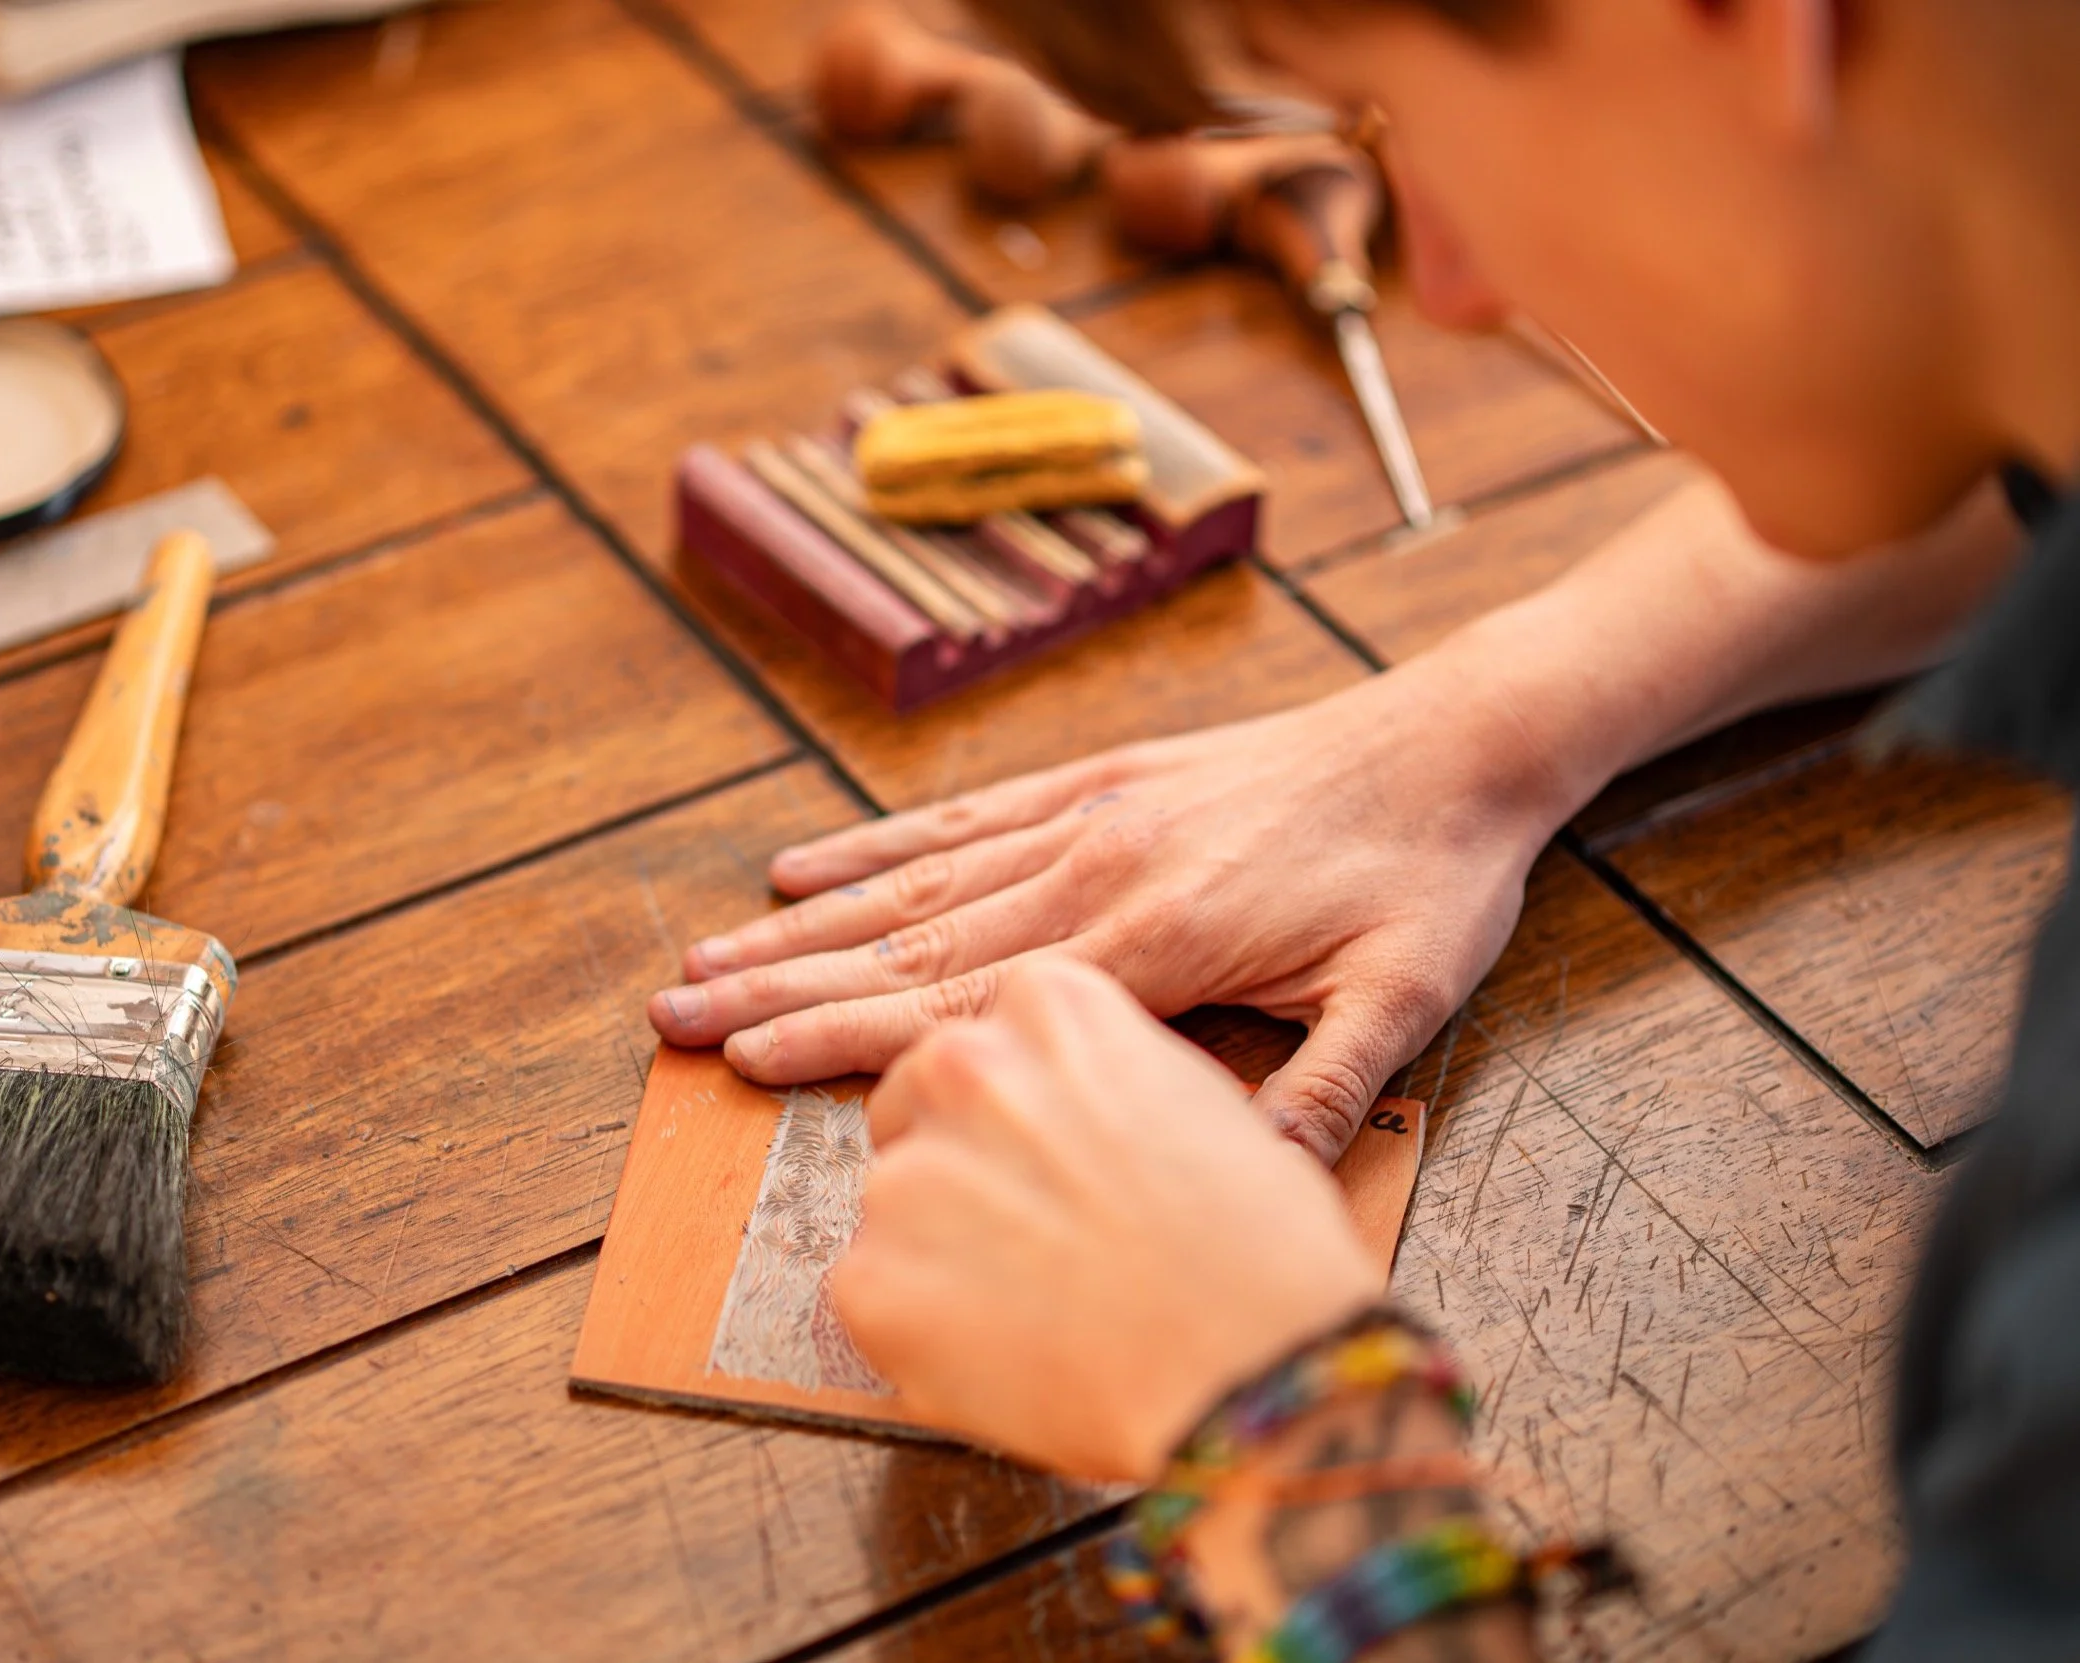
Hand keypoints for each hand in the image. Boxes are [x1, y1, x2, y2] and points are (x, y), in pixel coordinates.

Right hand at [648, 660, 1571, 1161]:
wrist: (1458, 739)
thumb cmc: (1431, 877)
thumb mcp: (1402, 1002)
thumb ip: (1314, 1095)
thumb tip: (1245, 1195)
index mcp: (1154, 941)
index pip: (964, 1003)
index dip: (843, 1037)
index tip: (745, 1062)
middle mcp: (1095, 871)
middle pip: (906, 942)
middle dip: (780, 985)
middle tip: (671, 1013)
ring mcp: (1089, 817)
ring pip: (915, 879)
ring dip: (802, 922)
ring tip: (708, 949)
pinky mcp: (1101, 779)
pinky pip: (967, 814)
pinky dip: (879, 839)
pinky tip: (807, 860)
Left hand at [830, 959, 1375, 1480]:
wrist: (1254, 1369)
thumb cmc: (1260, 1248)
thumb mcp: (1201, 1103)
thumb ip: (1105, 1080)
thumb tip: (1070, 1106)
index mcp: (1049, 1007)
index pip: (984, 1033)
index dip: (1012, 1101)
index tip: (1041, 1149)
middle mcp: (962, 1068)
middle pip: (917, 1104)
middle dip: (956, 1161)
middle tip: (1033, 1233)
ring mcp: (906, 1173)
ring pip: (896, 1204)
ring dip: (942, 1249)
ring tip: (1039, 1306)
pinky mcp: (869, 1277)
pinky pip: (874, 1295)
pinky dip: (921, 1328)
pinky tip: (1004, 1352)